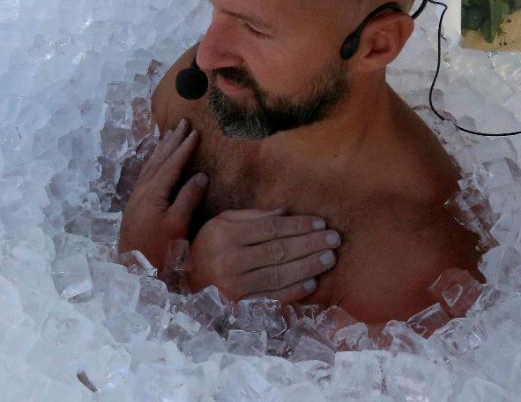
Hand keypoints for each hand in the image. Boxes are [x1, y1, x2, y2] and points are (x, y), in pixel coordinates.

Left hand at [118, 119, 205, 271]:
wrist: (135, 272)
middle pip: (158, 160)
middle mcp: (141, 191)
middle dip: (171, 142)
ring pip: (149, 167)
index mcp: (152, 193)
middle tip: (182, 124)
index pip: (171, 164)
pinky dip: (153, 163)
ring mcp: (136, 199)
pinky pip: (145, 175)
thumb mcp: (178, 225)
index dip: (184, 148)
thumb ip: (188, 198)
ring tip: (169, 136)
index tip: (195, 132)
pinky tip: (156, 163)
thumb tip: (201, 175)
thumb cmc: (159, 251)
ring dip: (161, 150)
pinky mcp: (135, 207)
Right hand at [189, 208, 339, 303]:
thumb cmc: (208, 247)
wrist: (186, 284)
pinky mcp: (239, 307)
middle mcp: (228, 260)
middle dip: (311, 244)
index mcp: (224, 235)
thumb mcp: (221, 224)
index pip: (271, 228)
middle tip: (334, 239)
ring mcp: (234, 286)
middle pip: (279, 251)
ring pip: (280, 275)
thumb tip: (285, 212)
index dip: (298, 225)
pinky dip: (295, 291)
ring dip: (309, 266)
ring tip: (329, 258)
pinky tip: (312, 282)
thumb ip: (252, 216)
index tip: (321, 222)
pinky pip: (273, 298)